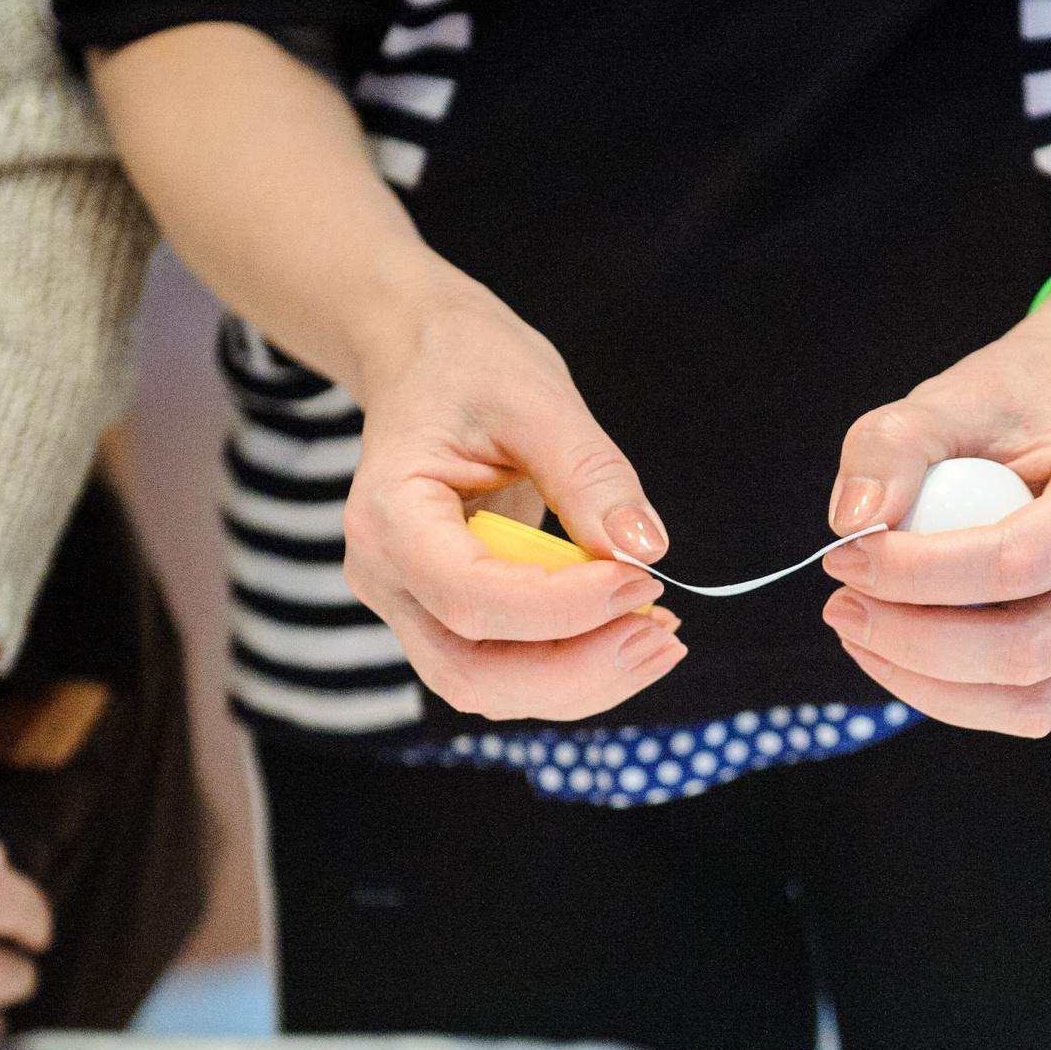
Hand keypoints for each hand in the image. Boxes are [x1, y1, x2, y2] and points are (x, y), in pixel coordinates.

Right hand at [342, 270, 682, 720]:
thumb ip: (590, 474)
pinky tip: (628, 630)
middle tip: (665, 637)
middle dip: (577, 670)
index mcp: (388, 515)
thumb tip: (645, 549)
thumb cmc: (469, 366)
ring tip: (659, 638)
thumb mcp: (537, 397)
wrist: (425, 361)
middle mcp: (385, 578)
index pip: (471, 596)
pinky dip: (571, 667)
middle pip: (473, 672)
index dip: (564, 606)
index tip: (643, 581)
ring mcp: (410, 606)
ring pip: (489, 688)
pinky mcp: (446, 617)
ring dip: (582, 680)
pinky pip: (506, 670)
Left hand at [818, 275, 1050, 734]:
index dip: (917, 573)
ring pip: (1022, 700)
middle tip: (840, 603)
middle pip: (1022, 649)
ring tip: (856, 628)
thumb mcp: (950, 399)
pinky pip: (1019, 711)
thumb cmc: (1011, 412)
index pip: (1014, 564)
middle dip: (912, 640)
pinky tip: (891, 652)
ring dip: (922, 679)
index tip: (844, 555)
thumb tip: (853, 523)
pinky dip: (945, 696)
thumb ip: (894, 445)